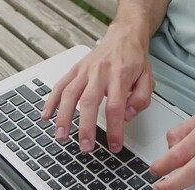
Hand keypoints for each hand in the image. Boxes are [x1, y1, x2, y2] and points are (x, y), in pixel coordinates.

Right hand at [43, 24, 154, 151]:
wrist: (123, 37)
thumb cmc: (134, 59)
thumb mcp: (148, 79)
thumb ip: (141, 99)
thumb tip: (126, 116)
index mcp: (120, 75)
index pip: (116, 107)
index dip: (114, 129)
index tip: (114, 145)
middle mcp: (100, 72)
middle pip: (89, 102)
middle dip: (85, 127)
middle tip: (85, 147)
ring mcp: (85, 71)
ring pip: (70, 94)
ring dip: (63, 117)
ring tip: (61, 135)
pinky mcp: (75, 69)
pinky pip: (60, 85)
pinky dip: (51, 100)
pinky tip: (46, 115)